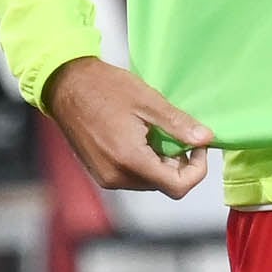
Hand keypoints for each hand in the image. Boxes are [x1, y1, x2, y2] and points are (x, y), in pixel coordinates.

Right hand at [41, 55, 216, 195]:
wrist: (65, 85)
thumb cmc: (105, 87)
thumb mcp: (148, 101)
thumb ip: (179, 124)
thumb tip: (206, 139)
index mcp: (130, 161)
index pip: (177, 187)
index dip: (196, 170)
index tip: (198, 147)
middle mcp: (116, 177)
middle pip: (163, 185)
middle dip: (178, 164)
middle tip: (179, 135)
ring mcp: (105, 177)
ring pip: (148, 181)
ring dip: (160, 162)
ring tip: (156, 133)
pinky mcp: (99, 172)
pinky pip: (131, 176)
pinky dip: (144, 162)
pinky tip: (140, 137)